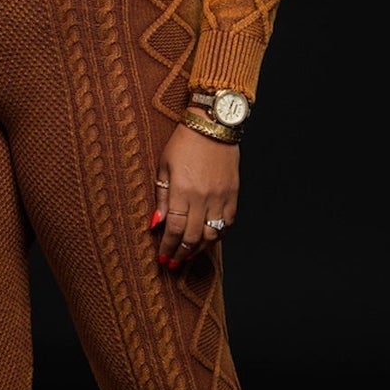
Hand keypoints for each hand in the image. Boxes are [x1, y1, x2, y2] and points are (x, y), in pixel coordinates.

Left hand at [150, 122, 238, 267]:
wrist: (213, 125)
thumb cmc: (184, 142)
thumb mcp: (164, 167)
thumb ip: (161, 197)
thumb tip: (155, 223)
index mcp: (182, 191)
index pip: (173, 229)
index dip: (167, 248)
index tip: (162, 259)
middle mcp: (203, 198)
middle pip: (191, 237)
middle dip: (180, 254)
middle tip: (173, 263)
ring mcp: (220, 197)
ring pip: (212, 235)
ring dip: (199, 249)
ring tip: (189, 255)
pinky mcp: (233, 194)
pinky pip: (228, 223)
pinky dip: (218, 235)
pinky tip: (208, 239)